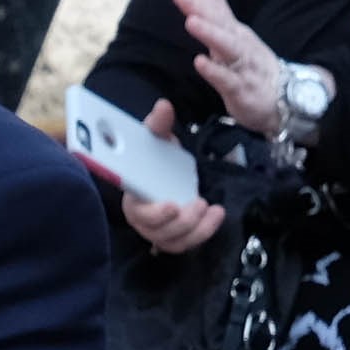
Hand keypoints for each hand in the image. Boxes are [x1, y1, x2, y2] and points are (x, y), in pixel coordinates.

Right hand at [119, 97, 226, 254]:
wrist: (165, 168)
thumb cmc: (155, 156)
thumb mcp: (157, 137)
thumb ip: (158, 124)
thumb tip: (164, 106)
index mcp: (132, 196)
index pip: (137, 212)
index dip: (154, 214)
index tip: (172, 204)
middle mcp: (142, 218)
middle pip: (157, 232)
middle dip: (181, 222)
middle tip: (198, 203)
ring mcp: (159, 230)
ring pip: (174, 241)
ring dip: (196, 229)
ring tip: (210, 208)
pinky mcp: (175, 236)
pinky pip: (188, 243)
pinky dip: (205, 232)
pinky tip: (216, 214)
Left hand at [169, 0, 291, 134]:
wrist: (285, 97)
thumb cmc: (251, 63)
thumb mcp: (234, 32)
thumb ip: (217, 6)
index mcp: (235, 31)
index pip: (217, 11)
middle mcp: (240, 44)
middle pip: (221, 23)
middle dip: (201, 8)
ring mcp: (242, 66)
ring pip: (228, 48)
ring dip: (210, 34)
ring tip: (191, 22)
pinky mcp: (242, 89)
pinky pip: (228, 80)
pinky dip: (215, 71)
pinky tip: (199, 62)